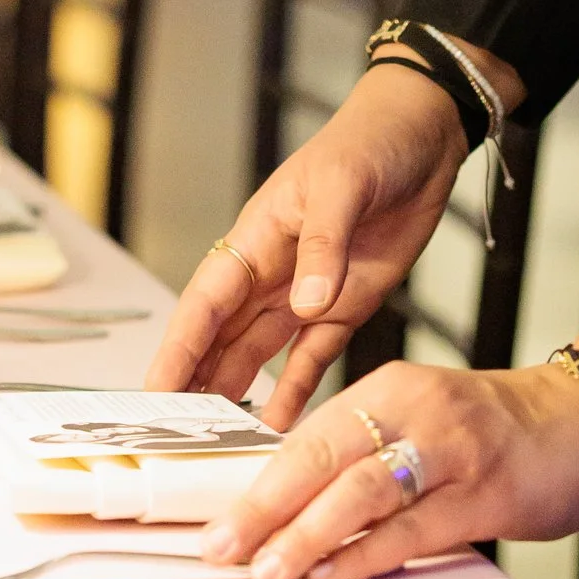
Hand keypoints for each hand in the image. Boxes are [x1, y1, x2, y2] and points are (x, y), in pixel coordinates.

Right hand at [145, 67, 470, 425]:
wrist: (423, 135)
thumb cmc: (370, 142)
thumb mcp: (342, 184)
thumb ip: (324, 245)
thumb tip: (306, 306)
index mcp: (257, 238)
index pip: (206, 302)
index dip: (179, 348)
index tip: (155, 391)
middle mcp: (273, 273)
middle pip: (222, 338)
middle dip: (196, 384)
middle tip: (173, 438)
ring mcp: (309, 294)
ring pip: (258, 354)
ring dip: (236, 395)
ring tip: (216, 444)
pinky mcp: (346, 307)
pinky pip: (311, 359)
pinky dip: (294, 392)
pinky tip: (279, 428)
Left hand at [198, 356, 578, 578]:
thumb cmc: (491, 431)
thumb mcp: (419, 422)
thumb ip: (364, 454)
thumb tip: (286, 508)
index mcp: (390, 389)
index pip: (308, 435)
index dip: (257, 480)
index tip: (214, 522)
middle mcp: (416, 410)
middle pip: (325, 456)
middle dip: (265, 507)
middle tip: (222, 548)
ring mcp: (452, 450)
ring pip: (364, 492)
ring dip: (308, 535)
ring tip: (268, 571)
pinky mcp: (486, 492)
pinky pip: (415, 528)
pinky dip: (368, 553)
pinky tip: (334, 574)